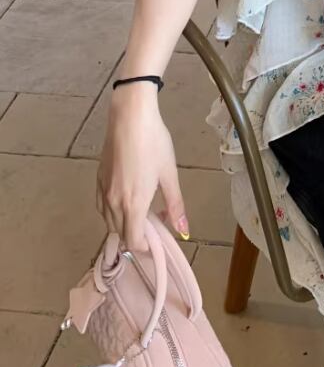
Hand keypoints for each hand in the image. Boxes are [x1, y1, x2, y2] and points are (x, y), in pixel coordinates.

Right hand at [97, 84, 187, 250]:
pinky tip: (125, 199)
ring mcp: (102, 191)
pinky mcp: (97, 179)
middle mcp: (113, 203)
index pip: (133, 241)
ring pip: (108, 221)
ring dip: (124, 224)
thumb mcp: (169, 174)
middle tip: (154, 223)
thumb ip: (175, 205)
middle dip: (136, 236)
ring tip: (143, 211)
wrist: (130, 119)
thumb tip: (184, 229)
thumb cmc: (154, 144)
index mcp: (133, 205)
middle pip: (120, 233)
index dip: (145, 247)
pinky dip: (112, 212)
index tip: (157, 240)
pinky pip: (102, 207)